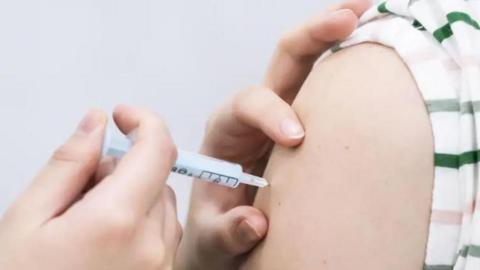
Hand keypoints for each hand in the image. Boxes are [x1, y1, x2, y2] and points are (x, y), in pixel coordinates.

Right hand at [0, 106, 181, 269]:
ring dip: (133, 198)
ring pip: (162, 206)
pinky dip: (140, 225)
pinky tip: (104, 244)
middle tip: (82, 189)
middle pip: (158, 178)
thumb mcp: (27, 220)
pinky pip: (163, 236)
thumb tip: (96, 123)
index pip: (158, 150)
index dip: (144, 122)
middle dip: (125, 169)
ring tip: (87, 224)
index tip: (123, 116)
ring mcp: (160, 268)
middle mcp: (151, 247)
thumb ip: (68, 165)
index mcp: (117, 223)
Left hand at [175, 1, 370, 268]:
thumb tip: (254, 224)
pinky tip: (376, 47)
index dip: (271, 112)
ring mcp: (286, 114)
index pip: (246, 104)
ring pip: (310, 63)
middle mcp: (257, 114)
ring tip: (370, 12)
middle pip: (284, 62)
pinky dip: (352, 62)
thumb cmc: (215, 234)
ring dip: (337, 35)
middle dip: (313, 36)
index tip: (298, 138)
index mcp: (226, 132)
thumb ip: (225, 232)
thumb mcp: (211, 240)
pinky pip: (330, 86)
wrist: (226, 239)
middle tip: (349, 16)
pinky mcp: (310, 123)